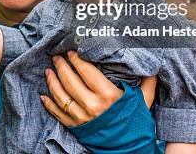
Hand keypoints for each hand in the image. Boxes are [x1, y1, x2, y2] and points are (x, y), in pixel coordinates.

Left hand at [41, 50, 156, 126]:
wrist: (130, 150)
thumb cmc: (136, 123)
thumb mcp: (144, 101)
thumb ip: (147, 81)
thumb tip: (151, 64)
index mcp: (108, 95)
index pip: (87, 71)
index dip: (77, 59)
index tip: (71, 52)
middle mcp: (92, 105)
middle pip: (70, 81)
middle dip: (61, 66)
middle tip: (57, 57)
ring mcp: (81, 117)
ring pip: (60, 95)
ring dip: (52, 81)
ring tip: (48, 71)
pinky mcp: (75, 127)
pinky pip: (57, 113)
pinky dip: (48, 103)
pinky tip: (44, 95)